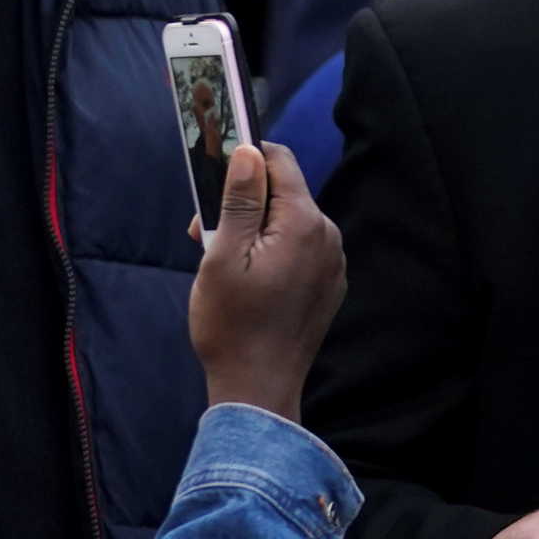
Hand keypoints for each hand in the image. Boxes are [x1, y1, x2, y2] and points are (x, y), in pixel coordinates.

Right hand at [189, 143, 345, 424]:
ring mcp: (333, 263)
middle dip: (244, 202)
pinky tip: (248, 281)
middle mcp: (328, 237)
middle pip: (284, 193)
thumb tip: (248, 150)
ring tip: (223, 263)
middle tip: (205, 234)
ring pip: (289, 222)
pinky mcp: (329, 285)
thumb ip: (239, 199)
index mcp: (305, 223)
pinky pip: (299, 250)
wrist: (258, 388)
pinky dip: (272, 252)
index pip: (280, 161)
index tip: (213, 181)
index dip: (245, 161)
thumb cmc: (232, 324)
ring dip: (255, 229)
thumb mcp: (223, 255)